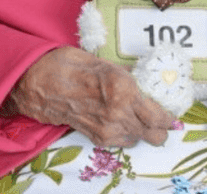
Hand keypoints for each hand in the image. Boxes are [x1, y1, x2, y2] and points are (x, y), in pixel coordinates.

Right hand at [2, 47, 174, 147]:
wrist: (37, 83)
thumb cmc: (67, 65)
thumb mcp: (104, 64)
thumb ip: (128, 79)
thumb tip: (148, 88)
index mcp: (123, 89)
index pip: (160, 116)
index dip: (168, 117)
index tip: (169, 114)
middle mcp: (118, 112)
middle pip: (155, 134)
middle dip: (158, 127)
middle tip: (154, 116)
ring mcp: (107, 128)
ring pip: (140, 140)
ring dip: (140, 130)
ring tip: (129, 115)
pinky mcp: (96, 138)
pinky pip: (122, 142)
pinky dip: (124, 134)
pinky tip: (114, 120)